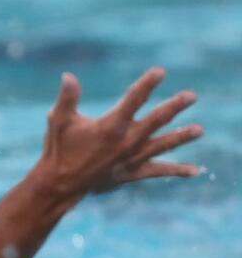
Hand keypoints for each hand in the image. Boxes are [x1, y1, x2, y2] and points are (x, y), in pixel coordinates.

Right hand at [37, 67, 202, 197]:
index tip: (160, 72)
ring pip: (162, 145)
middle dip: (174, 107)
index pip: (134, 99)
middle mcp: (126, 142)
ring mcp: (131, 159)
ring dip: (181, 137)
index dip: (147, 84)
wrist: (59, 185)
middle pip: (157, 120)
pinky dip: (176, 171)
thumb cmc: (58, 150)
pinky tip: (195, 171)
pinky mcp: (131, 173)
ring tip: (198, 130)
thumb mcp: (58, 121)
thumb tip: (68, 76)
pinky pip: (158, 171)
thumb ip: (67, 98)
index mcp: (111, 127)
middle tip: (191, 96)